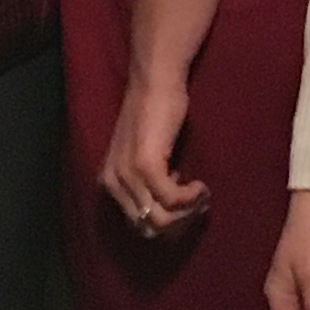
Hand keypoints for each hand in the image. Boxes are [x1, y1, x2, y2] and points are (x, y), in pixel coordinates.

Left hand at [102, 68, 208, 238]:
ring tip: (200, 194)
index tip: (185, 207)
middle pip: (149, 227)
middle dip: (178, 222)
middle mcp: (112, 183)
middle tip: (197, 204)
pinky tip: (200, 185)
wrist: (155, 82)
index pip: (137, 225)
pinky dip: (191, 197)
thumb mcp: (141, 154)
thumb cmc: (154, 114)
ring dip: (187, 211)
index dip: (166, 222)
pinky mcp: (146, 165)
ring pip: (161, 219)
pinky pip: (172, 199)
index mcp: (108, 182)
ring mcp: (127, 175)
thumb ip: (145, 182)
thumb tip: (169, 212)